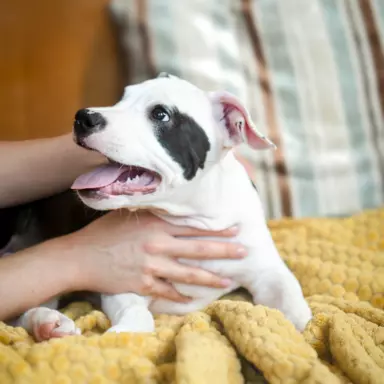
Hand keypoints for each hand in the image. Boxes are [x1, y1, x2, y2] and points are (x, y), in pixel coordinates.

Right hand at [67, 210, 246, 301]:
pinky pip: (167, 292)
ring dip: (210, 278)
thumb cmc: (103, 233)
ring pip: (188, 274)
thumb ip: (152, 213)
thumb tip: (172, 210)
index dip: (216, 229)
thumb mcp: (128, 216)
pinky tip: (194, 299)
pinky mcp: (143, 284)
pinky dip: (181, 296)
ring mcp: (151, 267)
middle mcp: (158, 245)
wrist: (79, 257)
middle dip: (224, 251)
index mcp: (156, 226)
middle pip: (198, 249)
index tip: (235, 230)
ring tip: (228, 281)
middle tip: (243, 253)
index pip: (193, 228)